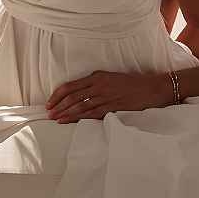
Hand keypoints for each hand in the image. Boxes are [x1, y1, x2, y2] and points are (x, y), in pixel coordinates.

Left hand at [47, 70, 169, 121]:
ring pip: (79, 106)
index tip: (49, 101)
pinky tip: (68, 121)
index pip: (71, 85)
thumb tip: (79, 93)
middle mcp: (99, 85)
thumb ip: (95, 84)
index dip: (58, 94)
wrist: (151, 88)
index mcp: (97, 76)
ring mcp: (105, 97)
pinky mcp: (112, 107)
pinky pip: (91, 113)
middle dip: (58, 105)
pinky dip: (77, 118)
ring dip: (65, 113)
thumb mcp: (111, 78)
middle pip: (72, 96)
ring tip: (54, 118)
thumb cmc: (132, 83)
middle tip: (48, 113)